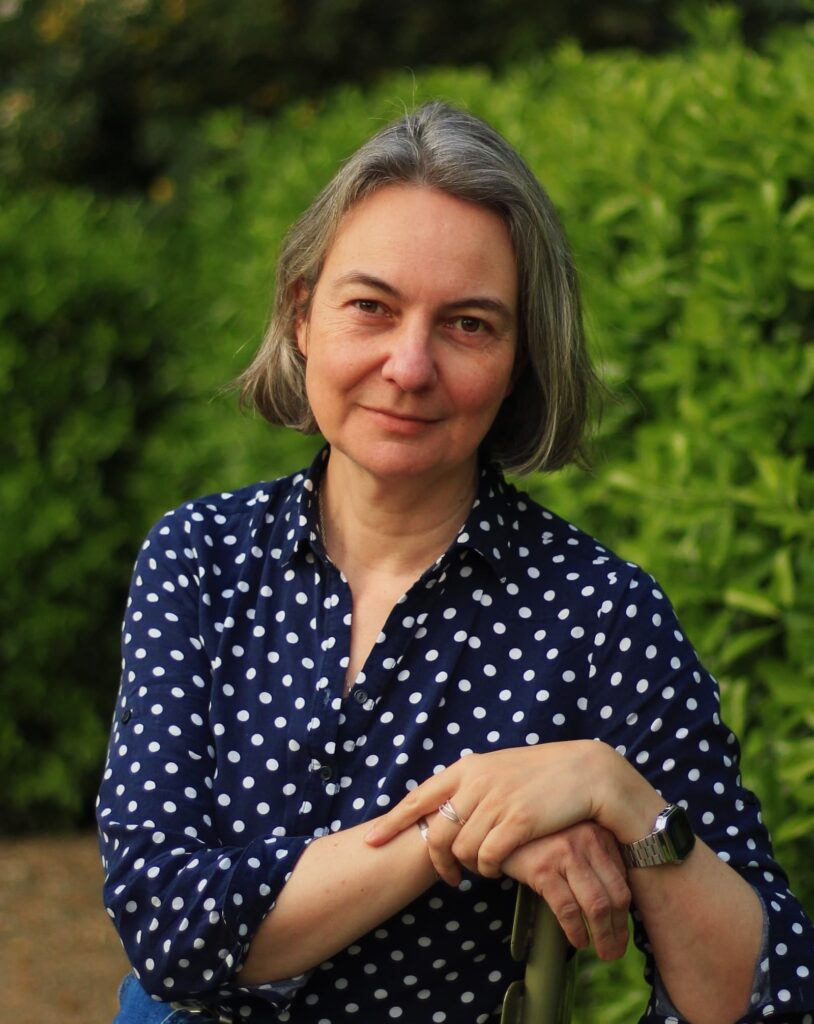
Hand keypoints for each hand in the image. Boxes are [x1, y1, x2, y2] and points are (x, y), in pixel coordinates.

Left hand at [366, 741, 624, 879]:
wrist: (585, 772)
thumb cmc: (542, 774)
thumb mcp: (499, 769)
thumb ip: (471, 784)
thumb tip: (447, 806)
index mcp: (468, 767)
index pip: (419, 796)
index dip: (393, 821)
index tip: (371, 840)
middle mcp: (476, 782)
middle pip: (437, 833)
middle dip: (438, 861)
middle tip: (449, 878)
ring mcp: (496, 800)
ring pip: (462, 850)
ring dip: (469, 867)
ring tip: (483, 870)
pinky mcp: (518, 821)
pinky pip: (488, 858)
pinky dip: (489, 870)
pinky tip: (499, 870)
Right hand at [503, 822, 629, 960]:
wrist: (499, 829)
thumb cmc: (540, 838)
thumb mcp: (573, 839)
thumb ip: (596, 860)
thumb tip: (618, 905)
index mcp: (599, 833)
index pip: (623, 881)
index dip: (624, 914)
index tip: (621, 933)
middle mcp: (587, 839)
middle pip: (615, 896)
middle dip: (618, 930)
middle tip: (615, 952)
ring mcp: (565, 853)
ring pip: (597, 905)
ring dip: (604, 937)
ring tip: (604, 953)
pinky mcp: (543, 868)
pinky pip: (568, 908)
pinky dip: (576, 931)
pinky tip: (578, 941)